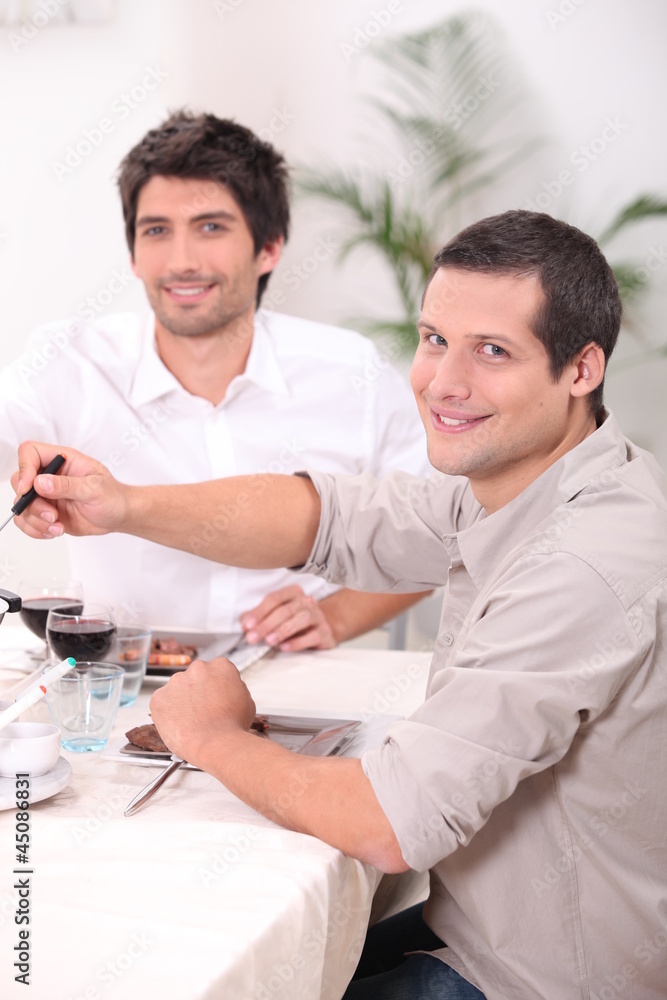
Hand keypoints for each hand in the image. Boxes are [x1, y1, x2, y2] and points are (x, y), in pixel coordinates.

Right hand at [10, 441, 128, 538]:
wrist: (118, 516)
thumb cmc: (112, 496)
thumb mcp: (94, 489)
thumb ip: (67, 485)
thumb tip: (41, 482)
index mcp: (63, 460)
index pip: (30, 452)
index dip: (24, 468)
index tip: (29, 488)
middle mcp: (51, 475)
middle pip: (19, 480)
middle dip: (31, 502)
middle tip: (52, 514)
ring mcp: (46, 494)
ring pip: (22, 504)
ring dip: (36, 520)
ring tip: (57, 526)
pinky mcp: (45, 512)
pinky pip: (27, 520)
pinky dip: (35, 529)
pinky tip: (54, 531)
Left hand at [149, 658, 256, 767]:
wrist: (215, 743)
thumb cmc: (232, 727)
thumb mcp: (247, 702)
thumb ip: (235, 689)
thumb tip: (228, 691)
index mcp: (221, 666)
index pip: (216, 671)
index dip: (215, 687)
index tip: (214, 698)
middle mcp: (198, 668)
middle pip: (195, 677)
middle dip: (197, 691)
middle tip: (202, 711)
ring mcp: (177, 681)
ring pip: (177, 689)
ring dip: (182, 701)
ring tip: (191, 721)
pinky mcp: (159, 697)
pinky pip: (162, 702)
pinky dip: (167, 712)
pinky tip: (179, 724)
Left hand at [240, 585, 335, 651]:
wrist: (324, 629)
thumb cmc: (295, 621)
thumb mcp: (277, 615)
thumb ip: (260, 617)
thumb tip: (244, 623)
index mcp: (294, 593)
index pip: (275, 598)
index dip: (259, 611)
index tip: (247, 625)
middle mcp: (307, 602)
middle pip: (285, 610)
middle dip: (266, 624)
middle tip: (252, 638)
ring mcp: (319, 616)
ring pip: (301, 620)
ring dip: (282, 631)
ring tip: (268, 641)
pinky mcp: (325, 632)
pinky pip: (312, 636)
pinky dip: (297, 642)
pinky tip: (285, 647)